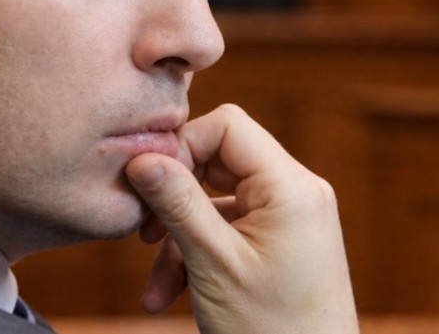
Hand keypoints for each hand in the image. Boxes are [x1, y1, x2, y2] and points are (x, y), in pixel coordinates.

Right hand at [125, 104, 358, 333]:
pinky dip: (198, 256)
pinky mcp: (282, 244)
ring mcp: (292, 219)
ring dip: (180, 239)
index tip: (145, 181)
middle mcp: (298, 193)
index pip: (228, 125)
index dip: (182, 145)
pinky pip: (230, 231)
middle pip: (219, 160)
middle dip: (175, 198)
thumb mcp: (213, 265)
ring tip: (155, 289)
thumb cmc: (272, 332)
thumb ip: (178, 205)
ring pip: (217, 202)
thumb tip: (141, 156)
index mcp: (291, 187)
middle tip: (140, 229)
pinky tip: (169, 296)